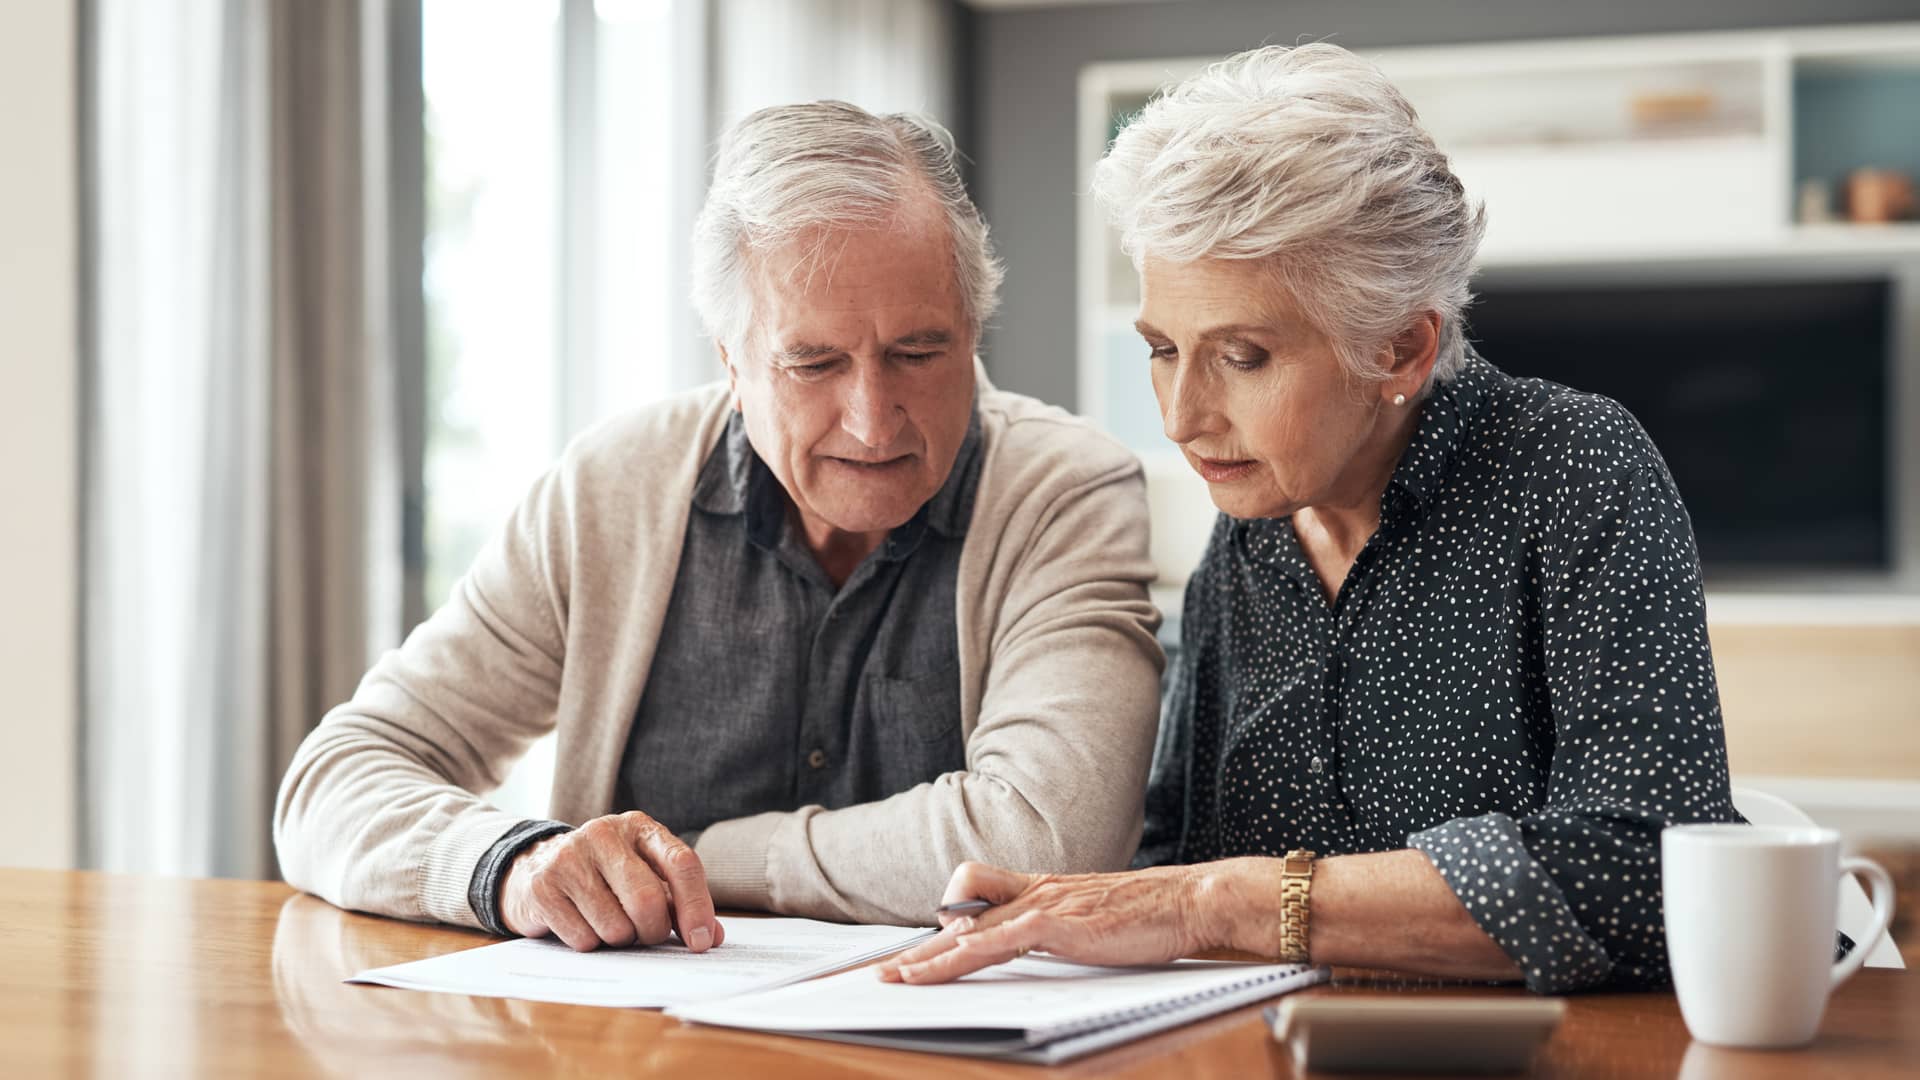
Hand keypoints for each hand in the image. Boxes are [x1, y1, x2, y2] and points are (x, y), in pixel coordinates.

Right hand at [499, 811, 724, 952]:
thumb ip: (680, 904)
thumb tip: (710, 937)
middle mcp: (604, 834)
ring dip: (620, 940)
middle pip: (647, 900)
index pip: (681, 863)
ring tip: (609, 925)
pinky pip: (583, 938)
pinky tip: (582, 925)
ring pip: (615, 926)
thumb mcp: (645, 878)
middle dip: (653, 931)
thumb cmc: (604, 878)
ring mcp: (570, 857)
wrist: (534, 868)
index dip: (696, 907)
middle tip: (646, 936)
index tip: (700, 942)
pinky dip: (591, 944)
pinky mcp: (543, 885)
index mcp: (640, 828)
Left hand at [875, 861, 1213, 983]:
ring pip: (971, 929)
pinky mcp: (1060, 923)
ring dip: (932, 956)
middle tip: (887, 972)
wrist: (1190, 899)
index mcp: (1043, 891)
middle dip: (923, 949)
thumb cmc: (1150, 913)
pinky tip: (950, 965)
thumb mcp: (1093, 919)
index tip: (918, 951)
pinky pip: (1000, 938)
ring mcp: (1046, 905)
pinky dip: (969, 952)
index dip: (944, 925)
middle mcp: (1036, 892)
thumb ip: (1060, 929)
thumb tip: (1036, 946)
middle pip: (961, 917)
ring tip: (901, 979)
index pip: (977, 901)